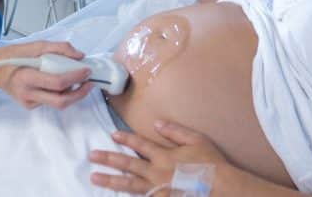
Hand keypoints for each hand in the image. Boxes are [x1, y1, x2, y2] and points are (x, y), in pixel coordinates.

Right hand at [0, 41, 93, 109]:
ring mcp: (28, 102)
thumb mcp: (38, 45)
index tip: (86, 70)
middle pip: (60, 101)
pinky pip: (50, 102)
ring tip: (80, 82)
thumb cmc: (15, 55)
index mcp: (28, 76)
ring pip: (57, 103)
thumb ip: (60, 48)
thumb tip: (80, 56)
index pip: (57, 82)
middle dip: (80, 94)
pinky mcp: (29, 105)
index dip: (75, 77)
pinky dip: (60, 93)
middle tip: (90, 83)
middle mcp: (28, 93)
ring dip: (73, 94)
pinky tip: (62, 84)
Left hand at [89, 120, 228, 193]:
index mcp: (164, 156)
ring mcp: (157, 190)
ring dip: (110, 180)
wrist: (220, 188)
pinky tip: (117, 195)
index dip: (125, 139)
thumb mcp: (196, 139)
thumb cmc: (211, 163)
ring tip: (94, 178)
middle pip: (128, 165)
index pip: (140, 145)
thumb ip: (175, 131)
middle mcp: (156, 173)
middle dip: (108, 159)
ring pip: (128, 185)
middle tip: (91, 156)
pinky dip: (127, 196)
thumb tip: (156, 123)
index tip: (112, 134)